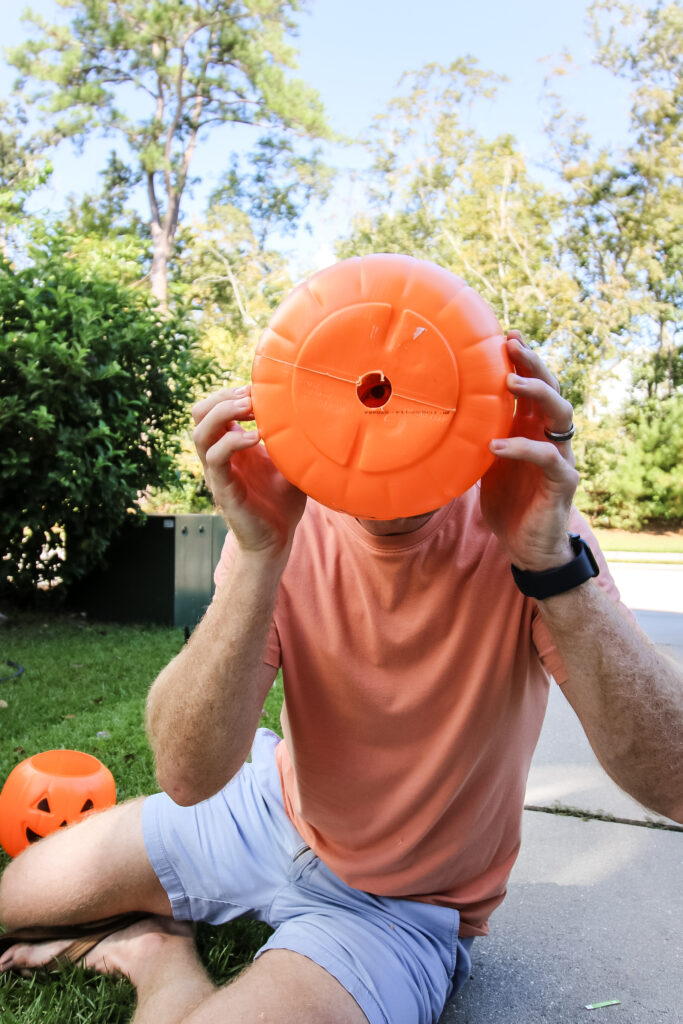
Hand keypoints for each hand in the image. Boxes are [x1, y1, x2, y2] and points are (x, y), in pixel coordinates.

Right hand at [192, 386, 305, 557]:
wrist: (277, 539)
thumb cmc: (282, 502)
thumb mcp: (290, 462)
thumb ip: (291, 438)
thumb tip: (315, 413)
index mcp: (231, 445)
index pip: (213, 407)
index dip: (231, 392)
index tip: (259, 391)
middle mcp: (219, 455)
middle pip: (199, 413)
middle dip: (224, 397)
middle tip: (252, 398)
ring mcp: (217, 471)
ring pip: (200, 432)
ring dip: (224, 413)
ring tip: (250, 409)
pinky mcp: (223, 488)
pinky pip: (215, 458)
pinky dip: (233, 441)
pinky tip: (257, 438)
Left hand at [480, 331, 578, 570]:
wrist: (526, 546)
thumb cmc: (505, 501)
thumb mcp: (483, 463)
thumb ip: (473, 438)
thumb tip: (432, 417)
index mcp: (530, 427)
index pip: (533, 385)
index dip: (524, 359)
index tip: (506, 334)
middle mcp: (549, 435)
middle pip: (551, 387)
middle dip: (533, 362)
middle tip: (512, 344)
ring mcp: (560, 456)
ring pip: (560, 412)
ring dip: (537, 392)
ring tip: (510, 382)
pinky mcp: (562, 481)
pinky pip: (547, 457)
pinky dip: (522, 447)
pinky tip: (496, 445)